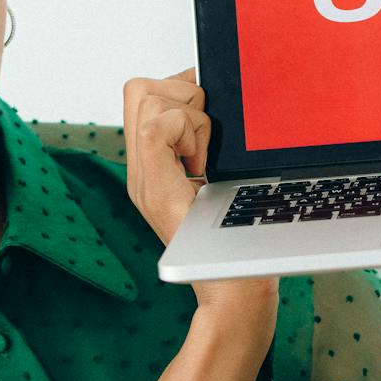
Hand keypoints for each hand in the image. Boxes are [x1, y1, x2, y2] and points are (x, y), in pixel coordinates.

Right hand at [122, 66, 278, 331]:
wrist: (237, 293)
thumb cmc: (241, 241)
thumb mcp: (225, 179)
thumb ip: (212, 145)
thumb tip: (223, 97)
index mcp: (156, 166)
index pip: (143, 94)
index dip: (179, 88)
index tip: (210, 120)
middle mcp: (141, 171)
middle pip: (139, 90)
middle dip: (183, 98)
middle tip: (209, 143)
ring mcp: (144, 181)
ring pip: (147, 101)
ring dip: (190, 118)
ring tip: (208, 159)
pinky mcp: (156, 190)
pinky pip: (154, 130)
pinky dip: (187, 134)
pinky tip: (205, 166)